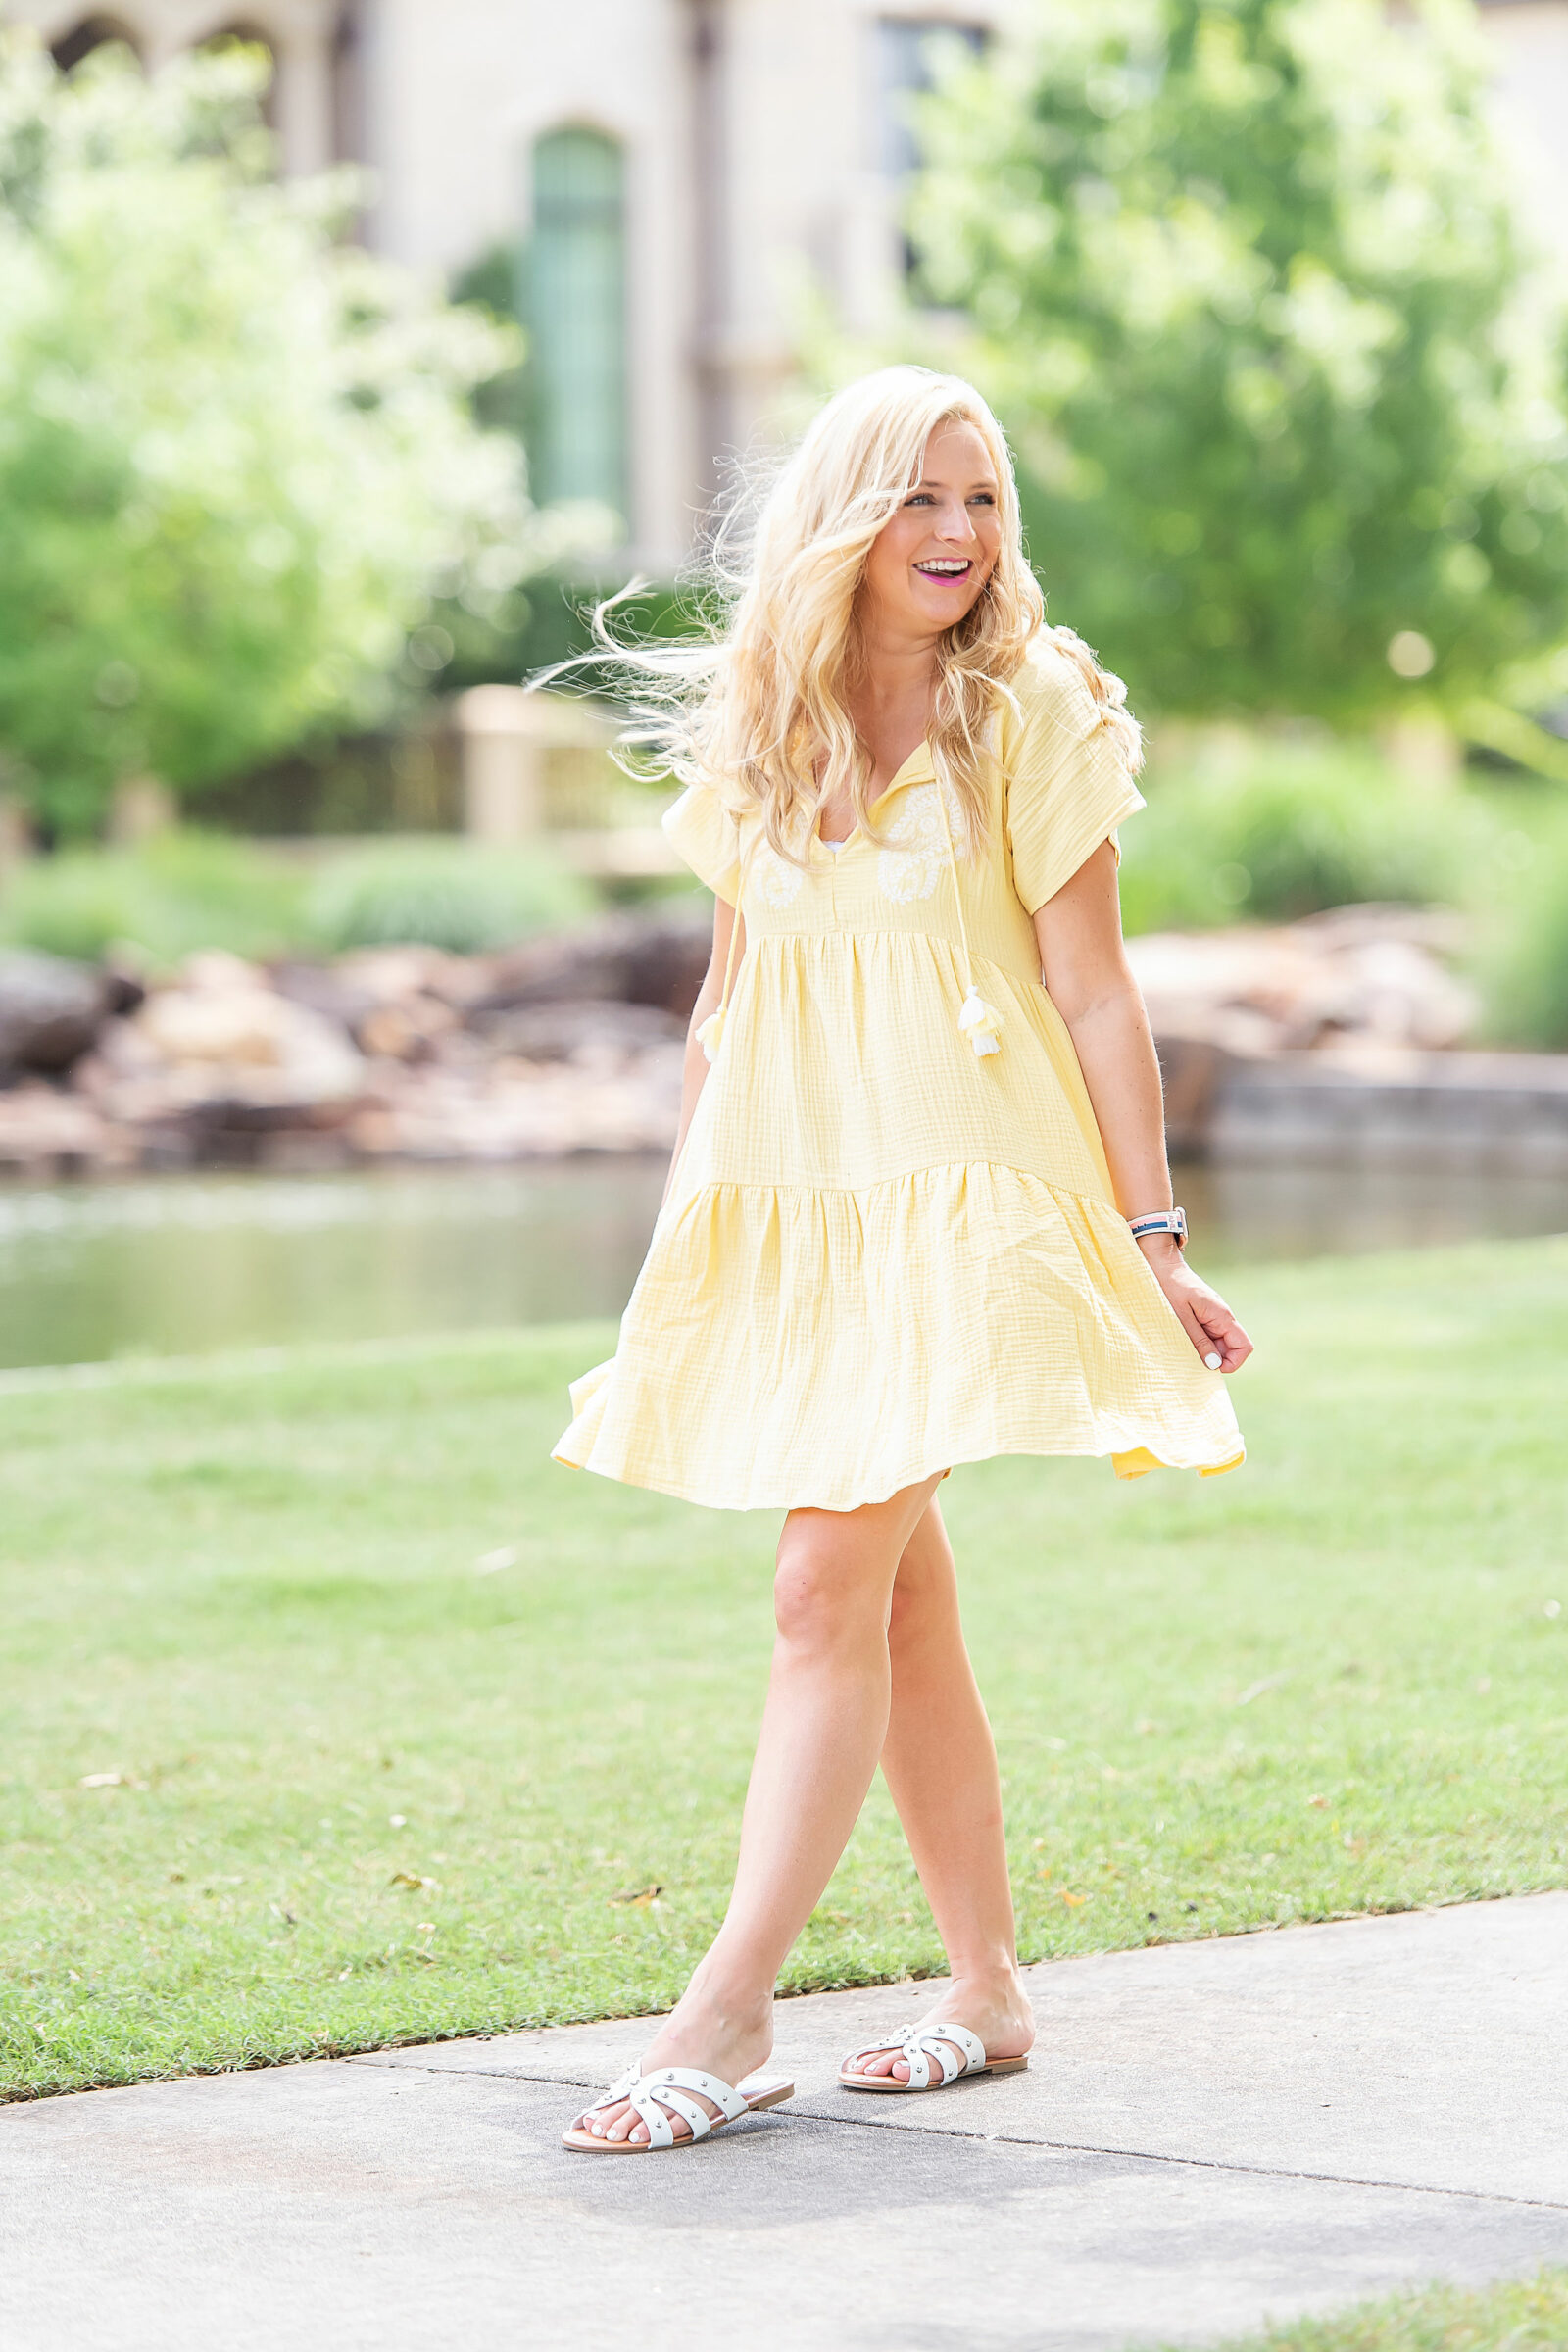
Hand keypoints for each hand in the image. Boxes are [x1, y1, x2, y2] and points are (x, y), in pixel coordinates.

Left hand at [1136, 1236, 1252, 1373]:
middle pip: (1231, 1347)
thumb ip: (1198, 1340)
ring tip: (1183, 1346)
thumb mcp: (1181, 1317)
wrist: (1161, 1265)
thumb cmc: (1170, 1287)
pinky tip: (1182, 1339)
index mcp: (1222, 1315)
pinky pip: (1208, 1334)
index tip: (1210, 1367)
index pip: (1244, 1346)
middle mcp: (1222, 1316)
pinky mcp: (1203, 1314)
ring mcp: (1213, 1315)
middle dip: (1216, 1358)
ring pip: (1219, 1342)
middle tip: (1191, 1358)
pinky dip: (1199, 1342)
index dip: (1232, 1362)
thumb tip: (1214, 1364)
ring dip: (1205, 1350)